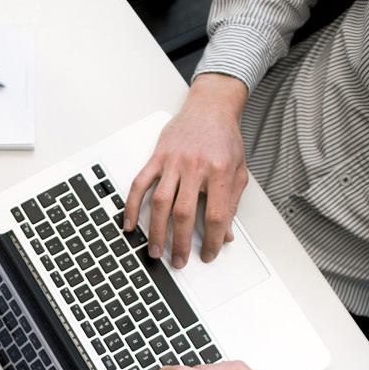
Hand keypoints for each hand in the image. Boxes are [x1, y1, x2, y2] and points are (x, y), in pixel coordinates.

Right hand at [123, 74, 248, 268]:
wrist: (211, 107)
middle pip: (184, 213)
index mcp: (219, 172)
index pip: (215, 215)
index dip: (212, 240)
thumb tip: (226, 234)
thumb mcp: (238, 172)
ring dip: (156, 231)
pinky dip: (133, 205)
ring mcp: (173, 161)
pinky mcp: (157, 157)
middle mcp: (195, 166)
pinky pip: (140, 183)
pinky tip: (130, 223)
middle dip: (181, 242)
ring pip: (161, 202)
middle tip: (179, 261)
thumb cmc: (225, 139)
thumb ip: (231, 204)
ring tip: (156, 251)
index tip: (209, 254)